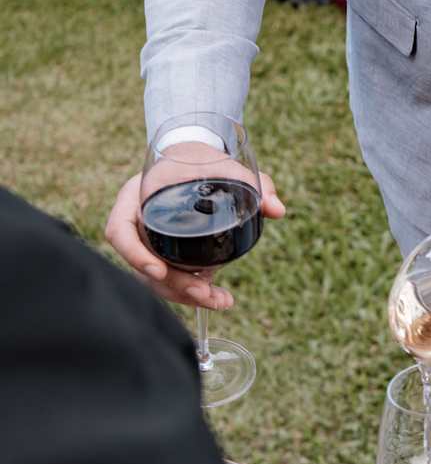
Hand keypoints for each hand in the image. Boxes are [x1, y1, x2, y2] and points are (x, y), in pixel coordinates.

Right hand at [105, 166, 285, 309]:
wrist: (194, 162)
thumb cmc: (206, 161)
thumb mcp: (230, 167)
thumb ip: (256, 184)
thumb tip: (277, 209)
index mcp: (136, 195)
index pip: (120, 230)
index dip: (135, 254)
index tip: (159, 271)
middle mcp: (133, 220)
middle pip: (139, 264)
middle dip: (171, 285)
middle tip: (204, 295)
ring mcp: (143, 240)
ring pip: (152, 279)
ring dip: (182, 294)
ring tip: (218, 301)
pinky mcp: (158, 254)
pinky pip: (165, 278)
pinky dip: (187, 291)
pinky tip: (215, 298)